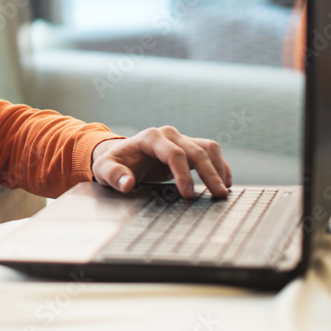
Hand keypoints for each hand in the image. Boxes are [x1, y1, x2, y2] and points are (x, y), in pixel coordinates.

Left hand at [91, 126, 231, 198]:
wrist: (119, 155)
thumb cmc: (114, 163)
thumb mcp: (105, 170)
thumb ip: (114, 176)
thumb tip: (127, 184)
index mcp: (150, 137)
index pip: (174, 154)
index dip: (183, 174)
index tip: (188, 195)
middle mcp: (168, 134)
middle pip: (195, 151)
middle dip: (208, 173)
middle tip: (218, 195)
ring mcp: (180, 139)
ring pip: (207, 148)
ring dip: (218, 168)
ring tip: (224, 191)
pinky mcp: (188, 147)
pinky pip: (210, 151)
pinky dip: (220, 165)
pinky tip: (225, 182)